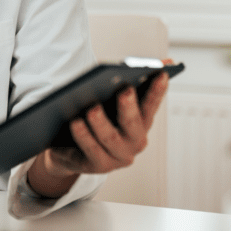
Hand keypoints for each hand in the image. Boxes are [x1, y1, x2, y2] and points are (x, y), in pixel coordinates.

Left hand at [26, 60, 171, 197]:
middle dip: (129, 106)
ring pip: (110, 138)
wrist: (69, 150)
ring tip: (92, 109)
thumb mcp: (107, 102)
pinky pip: (91, 150)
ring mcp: (119, 156)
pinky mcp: (100, 166)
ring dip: (102, 122)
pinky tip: (75, 123)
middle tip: (125, 90)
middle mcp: (134, 140)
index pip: (151, 104)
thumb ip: (120, 84)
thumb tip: (136, 65)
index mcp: (141, 121)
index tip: (161, 73)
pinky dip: (84, 136)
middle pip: (133, 122)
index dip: (157, 90)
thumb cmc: (93, 120)